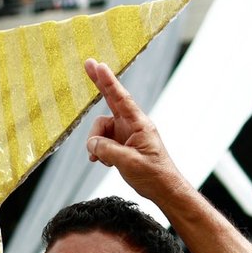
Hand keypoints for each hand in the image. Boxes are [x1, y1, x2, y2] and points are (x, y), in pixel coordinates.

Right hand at [82, 58, 193, 204]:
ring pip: (101, 130)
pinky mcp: (122, 145)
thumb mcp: (128, 163)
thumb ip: (107, 150)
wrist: (163, 189)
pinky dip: (99, 151)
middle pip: (110, 102)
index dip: (108, 81)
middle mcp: (132, 125)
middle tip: (88, 64)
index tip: (99, 65)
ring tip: (101, 160)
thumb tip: (92, 144)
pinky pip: (103, 142)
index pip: (121, 99)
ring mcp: (126, 134)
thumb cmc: (153, 174)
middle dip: (99, 85)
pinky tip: (102, 162)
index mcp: (139, 124)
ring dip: (96, 144)